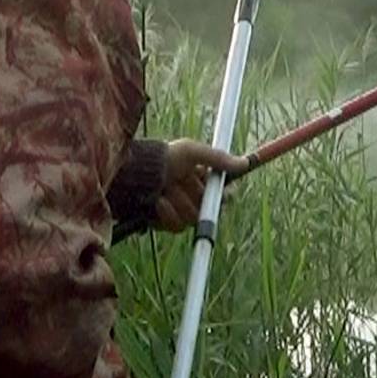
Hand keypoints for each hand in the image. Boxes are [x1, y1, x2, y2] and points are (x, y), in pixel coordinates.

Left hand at [107, 139, 250, 239]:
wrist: (132, 172)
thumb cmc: (162, 157)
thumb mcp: (191, 151)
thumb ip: (217, 159)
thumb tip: (244, 163)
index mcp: (202, 180)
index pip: (224, 194)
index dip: (224, 194)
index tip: (223, 192)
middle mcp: (193, 197)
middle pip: (210, 209)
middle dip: (196, 196)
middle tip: (184, 185)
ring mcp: (180, 212)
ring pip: (193, 217)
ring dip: (179, 201)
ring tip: (166, 188)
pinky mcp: (167, 224)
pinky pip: (177, 226)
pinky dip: (168, 212)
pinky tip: (159, 201)